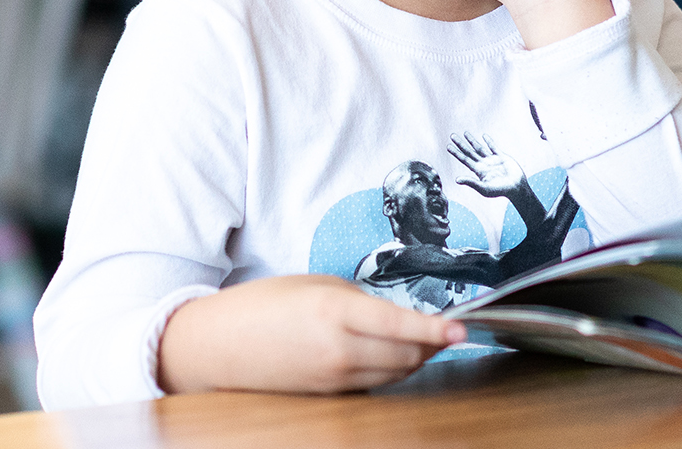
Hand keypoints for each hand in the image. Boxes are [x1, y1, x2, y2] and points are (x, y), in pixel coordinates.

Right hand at [157, 275, 464, 394]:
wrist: (218, 345)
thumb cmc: (261, 306)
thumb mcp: (315, 285)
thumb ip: (359, 300)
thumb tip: (397, 317)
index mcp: (336, 312)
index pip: (403, 325)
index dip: (438, 330)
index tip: (463, 328)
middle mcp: (340, 350)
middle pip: (408, 356)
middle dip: (432, 344)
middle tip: (446, 329)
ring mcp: (335, 378)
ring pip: (396, 374)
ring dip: (415, 358)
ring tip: (422, 340)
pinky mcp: (330, 395)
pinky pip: (375, 385)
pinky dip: (391, 371)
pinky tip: (390, 356)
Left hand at [448, 133, 525, 198]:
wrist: (516, 188)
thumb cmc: (500, 191)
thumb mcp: (484, 188)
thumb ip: (471, 182)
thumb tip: (457, 180)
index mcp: (478, 171)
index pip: (464, 159)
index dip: (456, 153)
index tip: (448, 146)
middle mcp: (483, 164)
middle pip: (469, 152)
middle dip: (460, 144)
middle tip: (452, 136)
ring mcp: (492, 160)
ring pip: (479, 148)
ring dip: (472, 140)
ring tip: (465, 133)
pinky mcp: (501, 157)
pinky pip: (493, 147)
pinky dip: (488, 141)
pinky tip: (484, 136)